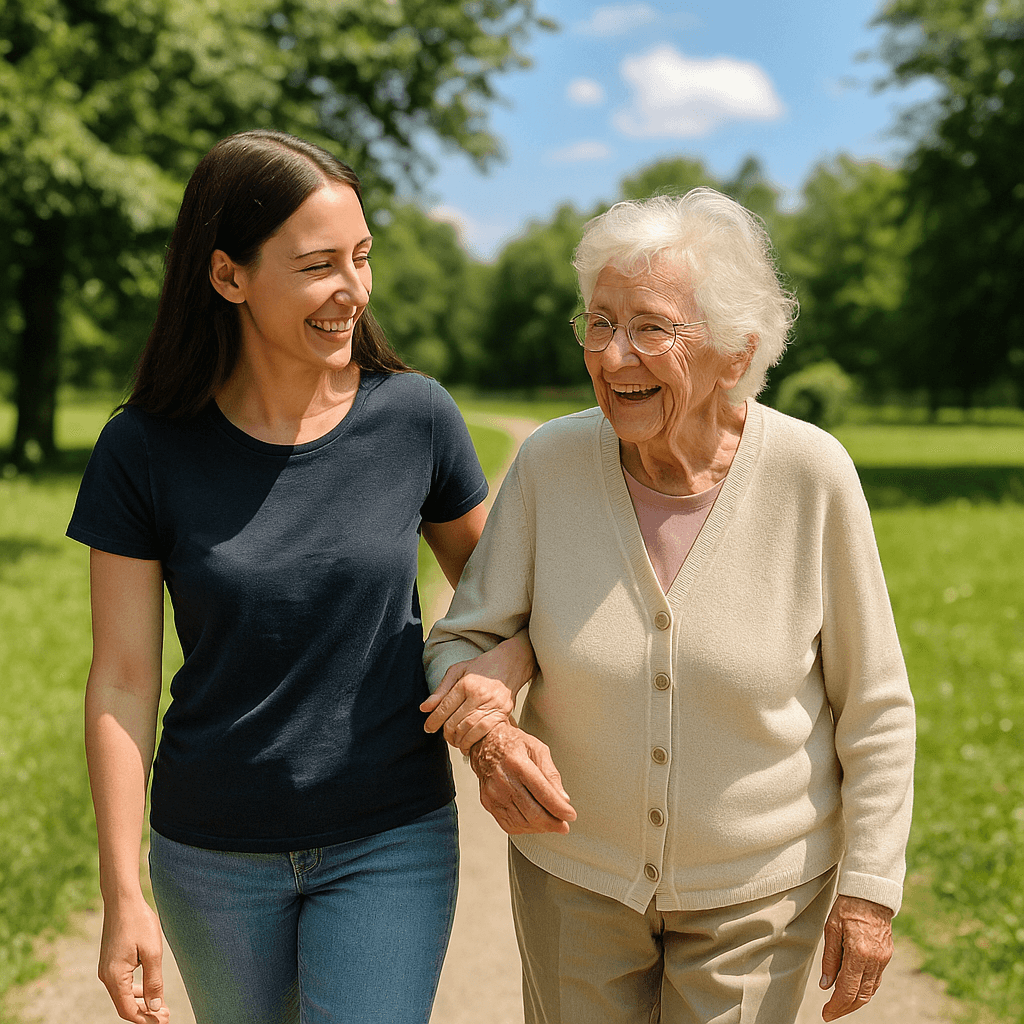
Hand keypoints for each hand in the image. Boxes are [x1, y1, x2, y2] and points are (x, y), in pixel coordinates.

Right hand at [98, 896, 170, 1022]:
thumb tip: (155, 1008)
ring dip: (141, 1002)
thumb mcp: (152, 952)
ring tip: (160, 1005)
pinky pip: (122, 983)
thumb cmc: (139, 922)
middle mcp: (106, 976)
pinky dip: (135, 990)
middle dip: (145, 1013)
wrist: (123, 900)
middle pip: (125, 1005)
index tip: (163, 1021)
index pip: (128, 1010)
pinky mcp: (110, 961)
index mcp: (114, 977)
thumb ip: (154, 982)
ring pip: (123, 995)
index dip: (146, 1019)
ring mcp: (106, 968)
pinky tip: (148, 989)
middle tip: (165, 1015)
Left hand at [421, 634, 535, 751]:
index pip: (445, 708)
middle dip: (447, 733)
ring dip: (461, 740)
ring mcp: (493, 704)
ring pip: (471, 730)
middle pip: (457, 722)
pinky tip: (470, 742)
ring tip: (456, 742)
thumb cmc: (481, 667)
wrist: (510, 663)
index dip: (433, 721)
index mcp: (466, 683)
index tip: (428, 728)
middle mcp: (480, 695)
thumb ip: (441, 690)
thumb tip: (424, 708)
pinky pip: (487, 731)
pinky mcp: (504, 712)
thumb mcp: (457, 671)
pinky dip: (476, 740)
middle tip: (445, 736)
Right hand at [469, 720, 575, 833]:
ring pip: (521, 822)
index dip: (559, 808)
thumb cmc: (512, 743)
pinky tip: (534, 823)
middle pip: (532, 812)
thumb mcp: (538, 749)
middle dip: (552, 823)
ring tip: (551, 823)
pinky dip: (525, 828)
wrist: (486, 743)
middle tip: (563, 824)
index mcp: (517, 763)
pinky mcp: (488, 804)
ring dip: (540, 827)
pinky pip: (508, 825)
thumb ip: (551, 774)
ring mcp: (494, 794)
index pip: (542, 793)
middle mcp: (503, 780)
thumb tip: (563, 798)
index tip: (570, 815)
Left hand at [819, 895, 893, 1020]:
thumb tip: (826, 986)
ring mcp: (883, 959)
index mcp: (858, 953)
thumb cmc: (847, 907)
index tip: (826, 1014)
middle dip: (845, 1008)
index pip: (847, 990)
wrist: (870, 894)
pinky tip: (853, 990)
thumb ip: (830, 959)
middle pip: (861, 996)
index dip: (836, 1006)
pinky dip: (864, 990)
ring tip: (839, 1004)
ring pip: (870, 991)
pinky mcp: (886, 956)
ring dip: (855, 1002)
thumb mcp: (831, 929)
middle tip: (831, 1013)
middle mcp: (874, 960)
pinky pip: (876, 981)